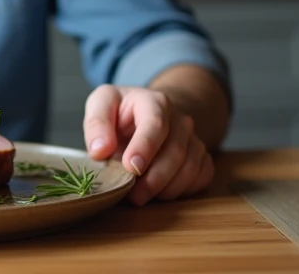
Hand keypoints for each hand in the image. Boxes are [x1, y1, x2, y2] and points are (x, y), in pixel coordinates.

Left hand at [83, 85, 213, 205]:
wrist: (147, 116)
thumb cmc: (121, 112)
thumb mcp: (101, 105)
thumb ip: (96, 124)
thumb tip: (99, 150)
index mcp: (154, 102)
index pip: (155, 124)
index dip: (145, 147)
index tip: (130, 167)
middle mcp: (180, 119)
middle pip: (176, 151)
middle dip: (154, 178)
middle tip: (133, 196)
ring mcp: (193, 139)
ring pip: (190, 168)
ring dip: (166, 188)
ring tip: (142, 196)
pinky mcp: (201, 157)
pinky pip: (201, 177)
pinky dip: (182, 190)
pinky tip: (160, 193)